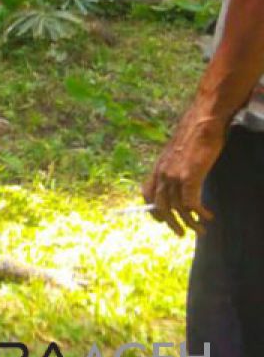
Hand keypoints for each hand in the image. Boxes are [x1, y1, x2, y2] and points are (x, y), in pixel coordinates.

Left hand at [141, 109, 222, 235]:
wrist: (202, 122)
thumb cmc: (194, 135)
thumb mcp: (178, 153)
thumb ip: (174, 166)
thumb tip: (181, 178)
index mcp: (157, 167)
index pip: (147, 194)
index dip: (153, 210)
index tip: (161, 220)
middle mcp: (162, 174)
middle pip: (160, 207)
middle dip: (171, 224)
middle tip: (181, 234)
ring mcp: (174, 176)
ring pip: (177, 209)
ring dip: (190, 223)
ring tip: (201, 230)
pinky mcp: (189, 177)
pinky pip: (191, 204)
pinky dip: (200, 213)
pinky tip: (208, 216)